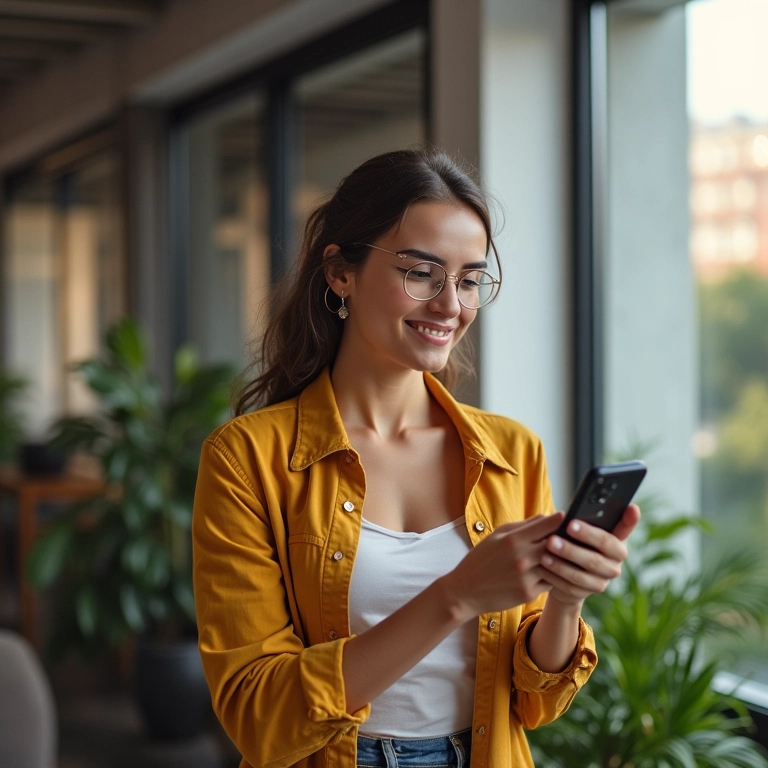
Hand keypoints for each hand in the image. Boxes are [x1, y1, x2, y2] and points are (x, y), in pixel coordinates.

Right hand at [443, 513, 565, 621]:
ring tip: (562, 555)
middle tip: (568, 538)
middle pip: (556, 545)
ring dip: (559, 560)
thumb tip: (546, 517)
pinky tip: (548, 572)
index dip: (559, 520)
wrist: (466, 590)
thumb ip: (523, 526)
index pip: (545, 525)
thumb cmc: (482, 559)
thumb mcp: (497, 536)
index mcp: (513, 540)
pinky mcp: (529, 593)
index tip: (567, 517)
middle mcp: (522, 558)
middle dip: (562, 541)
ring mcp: (527, 577)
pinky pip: (550, 582)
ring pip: (556, 565)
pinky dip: (551, 576)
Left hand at [539, 504, 640, 606]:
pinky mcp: (588, 592)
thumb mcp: (579, 532)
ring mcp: (603, 580)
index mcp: (616, 542)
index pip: (626, 528)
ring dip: (562, 563)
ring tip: (545, 552)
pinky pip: (571, 586)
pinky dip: (555, 576)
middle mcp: (615, 562)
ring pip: (582, 573)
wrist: (566, 574)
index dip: (630, 519)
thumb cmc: (574, 543)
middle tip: (554, 538)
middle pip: (598, 553)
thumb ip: (582, 522)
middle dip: (575, 545)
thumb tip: (569, 513)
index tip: (631, 507)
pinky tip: (543, 567)